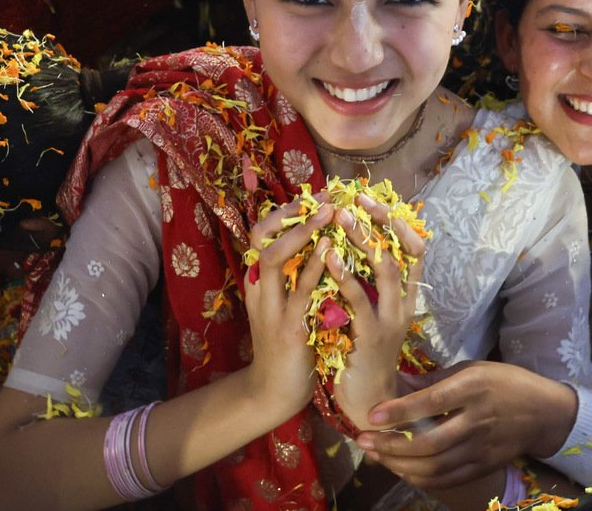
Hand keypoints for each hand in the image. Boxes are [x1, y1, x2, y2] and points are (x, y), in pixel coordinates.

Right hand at [243, 195, 331, 419]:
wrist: (276, 393)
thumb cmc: (289, 346)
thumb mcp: (287, 305)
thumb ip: (294, 277)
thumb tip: (318, 245)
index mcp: (260, 282)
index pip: (261, 234)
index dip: (286, 213)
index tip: (315, 198)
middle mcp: (260, 289)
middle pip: (261, 237)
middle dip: (291, 214)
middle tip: (324, 199)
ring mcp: (271, 308)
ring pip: (275, 257)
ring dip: (302, 233)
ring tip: (328, 212)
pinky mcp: (289, 328)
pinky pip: (299, 291)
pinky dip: (314, 267)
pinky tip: (331, 251)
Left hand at [330, 193, 424, 429]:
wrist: (366, 404)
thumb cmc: (361, 355)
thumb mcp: (368, 314)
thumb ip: (366, 285)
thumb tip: (348, 246)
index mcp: (404, 299)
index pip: (414, 251)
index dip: (397, 222)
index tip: (373, 199)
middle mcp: (403, 305)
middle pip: (402, 252)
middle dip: (381, 221)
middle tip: (356, 197)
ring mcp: (390, 321)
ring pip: (386, 270)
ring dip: (363, 240)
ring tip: (341, 216)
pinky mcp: (371, 337)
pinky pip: (359, 301)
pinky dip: (345, 276)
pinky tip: (328, 257)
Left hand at [354, 360, 577, 489]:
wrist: (545, 412)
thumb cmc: (504, 382)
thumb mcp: (473, 369)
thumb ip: (435, 379)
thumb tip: (397, 384)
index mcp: (472, 388)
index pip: (430, 403)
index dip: (399, 411)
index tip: (372, 415)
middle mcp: (476, 420)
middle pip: (428, 442)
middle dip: (391, 445)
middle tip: (364, 441)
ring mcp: (481, 448)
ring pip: (435, 466)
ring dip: (400, 464)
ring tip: (376, 456)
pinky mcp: (484, 467)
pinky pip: (447, 479)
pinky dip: (420, 478)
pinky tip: (402, 470)